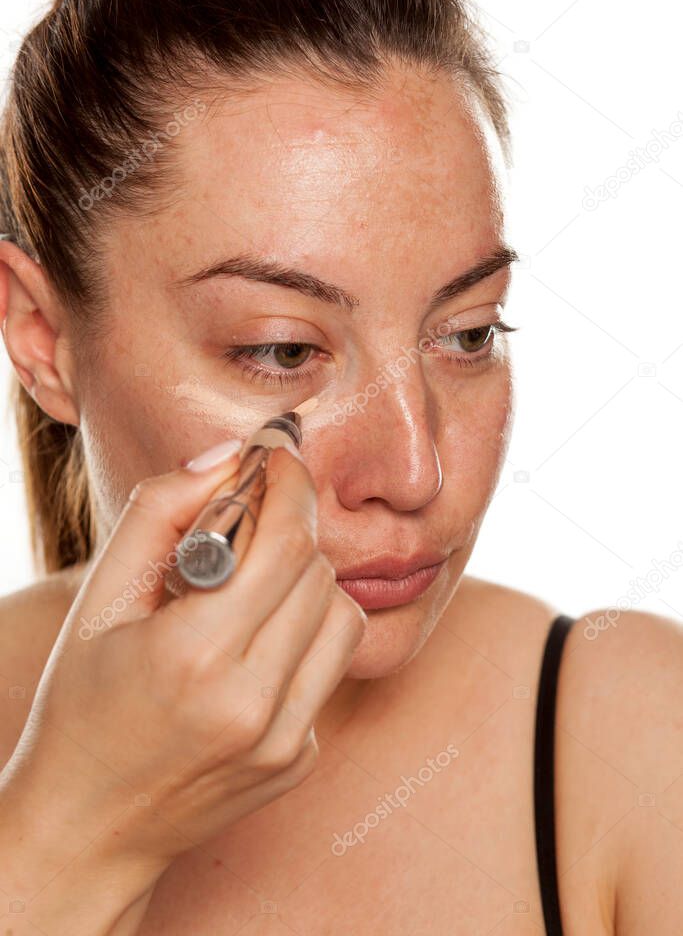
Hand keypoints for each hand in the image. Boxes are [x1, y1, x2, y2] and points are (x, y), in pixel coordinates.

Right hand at [2, 440, 366, 876]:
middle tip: (250, 521)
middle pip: (318, 573)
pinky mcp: (299, 760)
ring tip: (251, 588)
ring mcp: (284, 741)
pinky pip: (328, 668)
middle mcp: (253, 704)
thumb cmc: (81, 705)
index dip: (290, 487)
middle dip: (291, 529)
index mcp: (195, 657)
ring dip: (305, 583)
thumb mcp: (98, 600)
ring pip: (342, 616)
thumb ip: (160, 513)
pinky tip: (251, 648)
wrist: (87, 828)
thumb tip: (230, 456)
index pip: (286, 543)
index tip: (277, 460)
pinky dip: (301, 639)